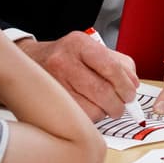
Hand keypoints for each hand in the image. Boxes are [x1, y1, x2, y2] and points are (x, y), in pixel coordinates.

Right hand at [16, 32, 138, 120]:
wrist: (30, 61)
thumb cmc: (67, 57)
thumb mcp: (91, 49)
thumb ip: (118, 63)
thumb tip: (133, 85)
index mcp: (79, 44)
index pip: (111, 66)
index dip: (125, 85)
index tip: (130, 94)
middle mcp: (63, 61)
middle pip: (102, 90)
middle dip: (118, 104)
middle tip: (121, 107)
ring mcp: (54, 83)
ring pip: (91, 108)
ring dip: (104, 113)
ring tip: (105, 108)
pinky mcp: (49, 102)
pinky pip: (79, 118)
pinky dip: (91, 118)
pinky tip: (90, 110)